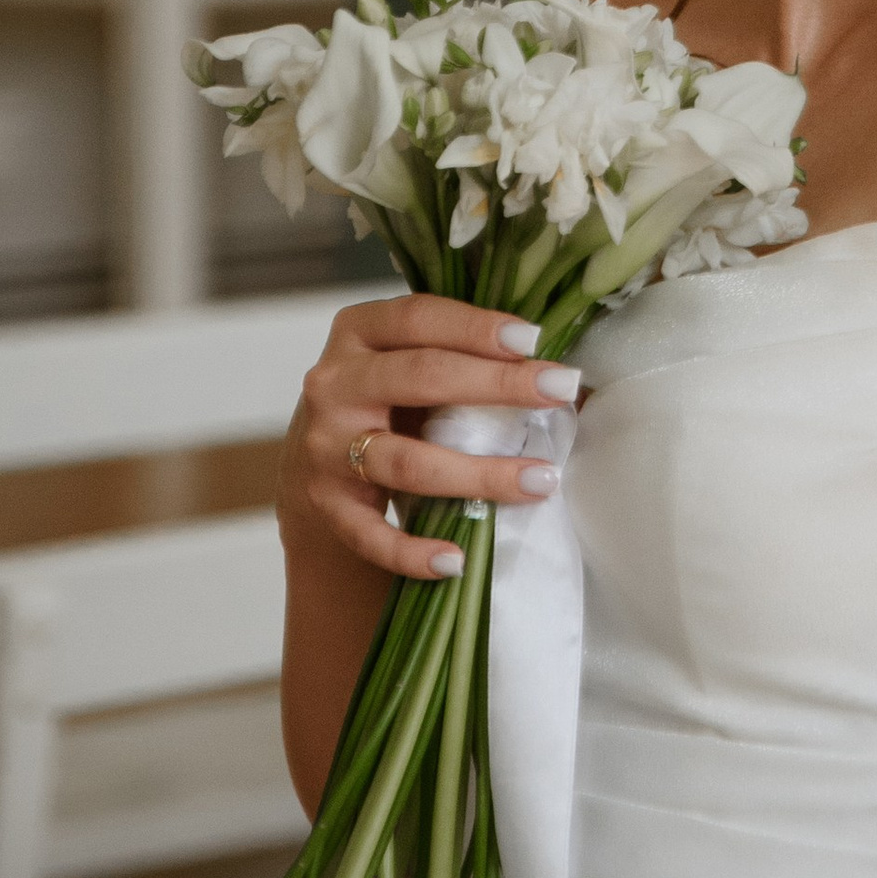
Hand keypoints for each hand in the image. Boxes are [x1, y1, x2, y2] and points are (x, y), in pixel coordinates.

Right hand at [279, 291, 578, 585]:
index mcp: (357, 332)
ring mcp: (325, 448)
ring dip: (480, 475)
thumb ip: (458, 350)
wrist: (315, 456)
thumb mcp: (405, 355)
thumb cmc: (385, 396)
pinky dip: (412, 552)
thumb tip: (552, 366)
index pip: (418, 318)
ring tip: (542, 480)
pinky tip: (457, 560)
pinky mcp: (326, 505)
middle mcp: (334, 385)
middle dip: (498, 384)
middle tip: (561, 390)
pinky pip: (371, 534)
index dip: (476, 326)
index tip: (535, 340)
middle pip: (421, 378)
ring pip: (408, 462)